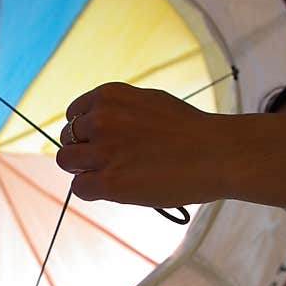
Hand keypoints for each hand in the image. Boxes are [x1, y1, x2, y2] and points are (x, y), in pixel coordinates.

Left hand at [56, 83, 226, 206]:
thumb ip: (119, 111)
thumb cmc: (190, 130)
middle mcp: (100, 119)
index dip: (84, 131)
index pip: (74, 114)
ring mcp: (103, 151)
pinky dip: (92, 190)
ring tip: (110, 174)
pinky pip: (79, 187)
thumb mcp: (149, 102)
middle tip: (108, 161)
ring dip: (83, 169)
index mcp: (109, 96)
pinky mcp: (109, 182)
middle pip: (67, 138)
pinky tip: (114, 189)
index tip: (98, 141)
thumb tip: (93, 124)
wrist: (219, 154)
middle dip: (83, 150)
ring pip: (66, 161)